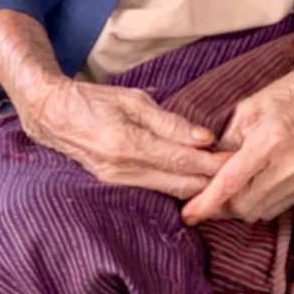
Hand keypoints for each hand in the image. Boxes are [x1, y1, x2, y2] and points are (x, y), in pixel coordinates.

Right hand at [22, 78, 226, 197]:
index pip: (181, 160)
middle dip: (212, 183)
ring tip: (226, 182)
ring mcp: (118, 182)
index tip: (237, 162)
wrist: (51, 116)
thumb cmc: (94, 100)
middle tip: (241, 176)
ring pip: (169, 192)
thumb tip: (205, 138)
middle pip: (179, 185)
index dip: (212, 164)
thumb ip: (170, 122)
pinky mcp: (115, 186)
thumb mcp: (134, 101)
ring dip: (198, 188)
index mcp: (128, 145)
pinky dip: (178, 188)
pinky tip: (195, 185)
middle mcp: (123, 170)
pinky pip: (155, 190)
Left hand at [181, 60, 293, 225]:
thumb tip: (209, 169)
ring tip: (224, 192)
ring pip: (258, 211)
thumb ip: (228, 142)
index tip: (187, 214)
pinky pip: (274, 207)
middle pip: (243, 204)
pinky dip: (256, 203)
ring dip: (237, 206)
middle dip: (219, 206)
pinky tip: (248, 188)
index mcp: (271, 140)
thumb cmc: (290, 92)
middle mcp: (289, 165)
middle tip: (202, 197)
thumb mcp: (250, 107)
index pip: (231, 182)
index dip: (206, 202)